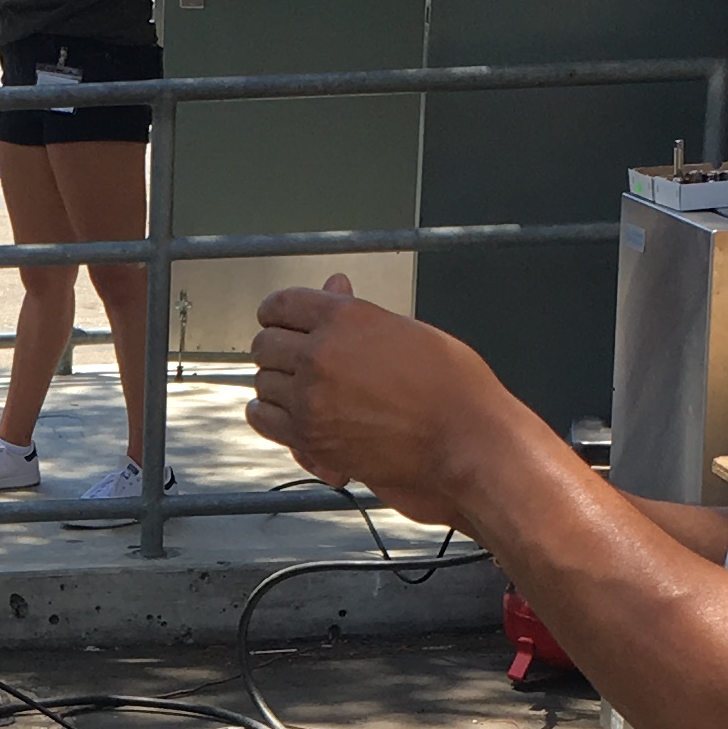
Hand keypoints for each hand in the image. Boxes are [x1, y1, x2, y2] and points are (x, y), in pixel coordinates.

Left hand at [244, 274, 512, 526]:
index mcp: (346, 317)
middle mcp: (320, 355)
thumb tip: (333, 287)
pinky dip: (271, 416)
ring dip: (276, 385)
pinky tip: (286, 414)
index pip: (282, 304)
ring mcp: (310, 399)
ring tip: (295, 389)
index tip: (278, 321)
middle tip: (291, 357)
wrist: (465, 441)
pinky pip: (264, 420)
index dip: (278, 313)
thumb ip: (358, 313)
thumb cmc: (452, 388)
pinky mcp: (309, 438)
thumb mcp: (407, 331)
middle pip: (265, 345)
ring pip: (262, 383)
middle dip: (278, 349)